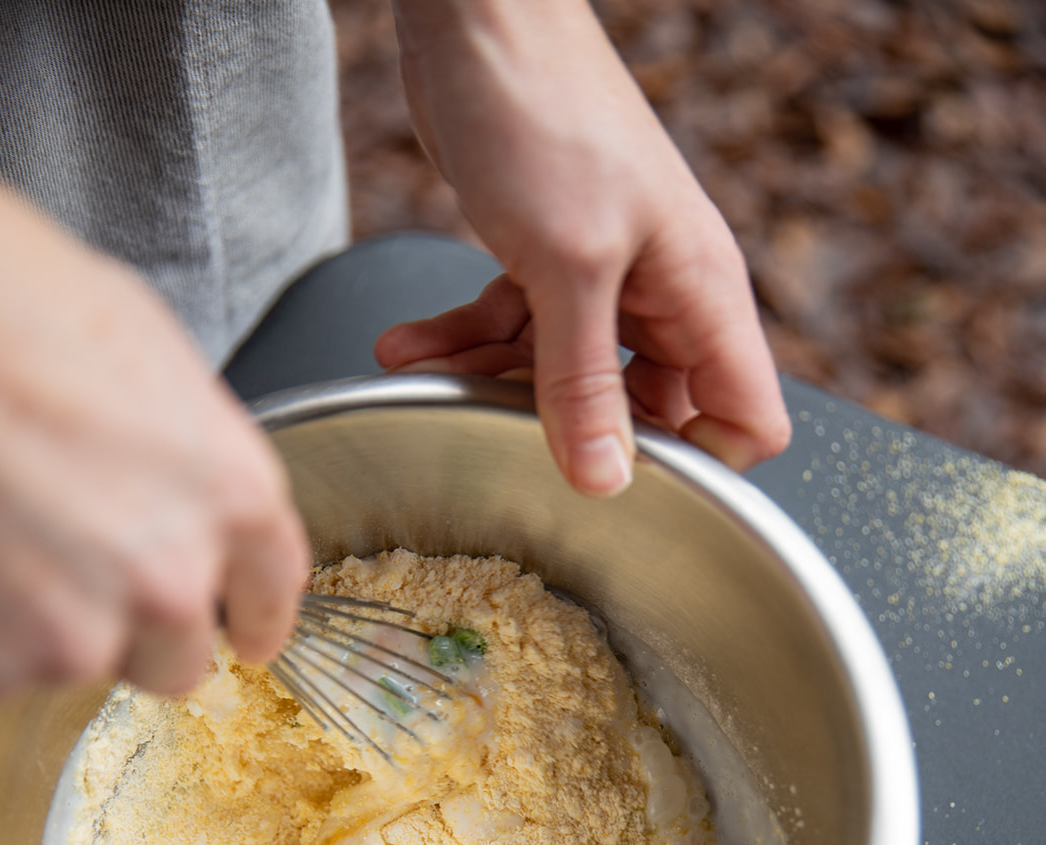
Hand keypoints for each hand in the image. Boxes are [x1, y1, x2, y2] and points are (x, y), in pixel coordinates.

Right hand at [0, 176, 308, 698]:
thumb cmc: (14, 308)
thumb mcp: (147, 358)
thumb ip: (189, 459)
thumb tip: (183, 489)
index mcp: (232, 497)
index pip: (270, 594)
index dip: (250, 614)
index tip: (242, 632)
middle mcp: (173, 579)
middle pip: (179, 659)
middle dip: (136, 629)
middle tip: (77, 567)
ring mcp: (83, 631)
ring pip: (81, 666)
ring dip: (46, 627)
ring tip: (3, 538)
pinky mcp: (4, 664)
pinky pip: (3, 675)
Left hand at [378, 0, 789, 494]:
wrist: (477, 16)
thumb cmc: (545, 111)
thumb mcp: (567, 268)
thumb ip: (584, 384)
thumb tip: (607, 481)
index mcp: (701, 294)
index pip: (747, 415)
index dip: (702, 463)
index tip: (632, 483)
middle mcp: (662, 293)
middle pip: (645, 410)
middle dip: (576, 432)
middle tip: (516, 438)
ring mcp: (604, 279)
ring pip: (565, 377)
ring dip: (496, 384)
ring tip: (435, 378)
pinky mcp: (546, 262)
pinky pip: (514, 333)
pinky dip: (464, 344)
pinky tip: (411, 347)